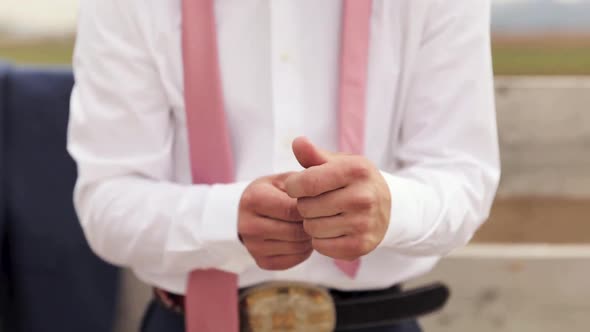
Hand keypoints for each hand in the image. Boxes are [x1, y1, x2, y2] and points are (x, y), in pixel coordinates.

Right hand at [238, 173, 312, 269]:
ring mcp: (253, 247)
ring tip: (313, 227)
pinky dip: (304, 251)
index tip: (320, 205)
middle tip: (321, 218)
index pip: (292, 210)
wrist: (251, 212)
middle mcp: (248, 225)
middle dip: (312, 225)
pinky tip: (303, 239)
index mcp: (253, 199)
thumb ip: (303, 183)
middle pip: (294, 231)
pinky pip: (294, 260)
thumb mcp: (284, 180)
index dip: (311, 209)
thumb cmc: (274, 192)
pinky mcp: (261, 262)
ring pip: (296, 247)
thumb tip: (326, 193)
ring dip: (310, 239)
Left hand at [284, 137, 390, 260]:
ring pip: (311, 228)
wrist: (390, 208)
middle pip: (306, 207)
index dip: (293, 186)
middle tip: (317, 201)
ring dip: (311, 223)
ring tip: (324, 215)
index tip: (297, 186)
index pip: (306, 182)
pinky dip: (320, 240)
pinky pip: (320, 246)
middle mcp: (363, 197)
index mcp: (356, 171)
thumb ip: (314, 155)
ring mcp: (364, 223)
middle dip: (304, 204)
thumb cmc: (355, 182)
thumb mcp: (339, 163)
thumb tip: (297, 141)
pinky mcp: (361, 245)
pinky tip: (332, 229)